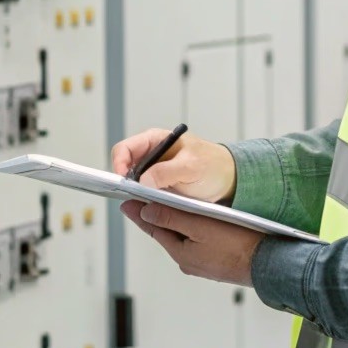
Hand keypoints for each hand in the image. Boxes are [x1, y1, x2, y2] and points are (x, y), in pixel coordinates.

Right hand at [110, 128, 236, 202]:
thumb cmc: (213, 165)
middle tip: (133, 196)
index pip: (125, 149)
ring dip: (136, 194)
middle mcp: (151, 155)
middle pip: (125, 168)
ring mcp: (154, 172)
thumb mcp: (191, 167)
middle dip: (126, 182)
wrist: (228, 180)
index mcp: (156, 140)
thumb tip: (143, 180)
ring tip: (146, 202)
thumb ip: (166, 171)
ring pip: (133, 184)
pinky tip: (153, 207)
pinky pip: (143, 195)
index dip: (119, 163)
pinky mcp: (159, 188)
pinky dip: (145, 202)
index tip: (124, 181)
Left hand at [122, 201, 259, 286]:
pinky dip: (189, 231)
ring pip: (181, 238)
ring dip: (173, 223)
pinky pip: (195, 243)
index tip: (126, 203)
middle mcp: (188, 261)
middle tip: (140, 202)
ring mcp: (201, 263)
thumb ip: (173, 217)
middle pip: (166, 233)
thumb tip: (147, 211)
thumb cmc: (238, 245)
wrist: (267, 264)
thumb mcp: (201, 225)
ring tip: (165, 207)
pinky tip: (194, 221)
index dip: (139, 214)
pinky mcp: (214, 262)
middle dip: (154, 217)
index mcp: (181, 252)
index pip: (154, 228)